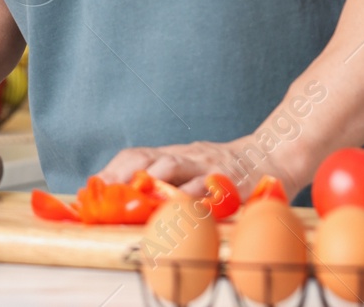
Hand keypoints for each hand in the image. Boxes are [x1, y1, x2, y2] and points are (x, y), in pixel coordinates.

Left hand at [96, 137, 300, 199]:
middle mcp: (185, 156)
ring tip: (134, 198)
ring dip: (150, 182)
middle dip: (122, 176)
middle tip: (106, 196)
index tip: (91, 190)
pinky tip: (177, 210)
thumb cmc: (224, 169)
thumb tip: (128, 197)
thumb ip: (166, 180)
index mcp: (173, 154)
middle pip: (145, 159)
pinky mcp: (228, 179)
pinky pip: (206, 188)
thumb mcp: (191, 167)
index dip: (112, 171)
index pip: (135, 156)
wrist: (272, 155)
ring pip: (172, 167)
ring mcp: (205, 166)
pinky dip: (190, 198)